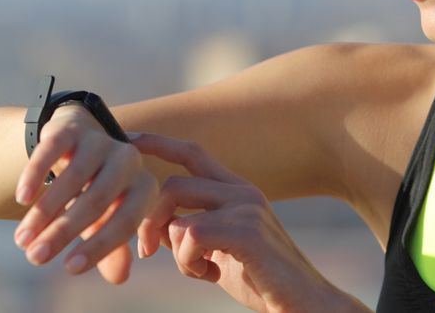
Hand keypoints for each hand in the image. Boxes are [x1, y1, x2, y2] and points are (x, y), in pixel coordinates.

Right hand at [12, 105, 158, 283]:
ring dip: (44, 212)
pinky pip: (52, 151)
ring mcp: (101, 141)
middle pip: (97, 201)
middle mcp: (129, 161)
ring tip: (22, 239)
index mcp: (144, 187)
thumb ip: (112, 249)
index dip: (98, 247)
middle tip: (35, 257)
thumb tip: (119, 277)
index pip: (126, 222)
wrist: (77, 145)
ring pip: (74, 178)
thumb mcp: (104, 221)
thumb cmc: (94, 193)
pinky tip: (22, 198)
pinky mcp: (71, 128)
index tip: (69, 269)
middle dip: (63, 233)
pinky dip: (36, 175)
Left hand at [132, 132, 355, 312]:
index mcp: (237, 190)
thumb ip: (196, 231)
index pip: (192, 152)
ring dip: (174, 250)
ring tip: (197, 270)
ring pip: (177, 213)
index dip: (159, 143)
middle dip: (149, 219)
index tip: (129, 138)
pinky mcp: (247, 231)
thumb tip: (159, 229)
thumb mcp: (223, 250)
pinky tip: (211, 276)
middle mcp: (243, 191)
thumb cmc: (262, 281)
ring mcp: (247, 208)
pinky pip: (189, 236)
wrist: (305, 306)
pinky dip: (188, 264)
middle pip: (173, 184)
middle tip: (146, 251)